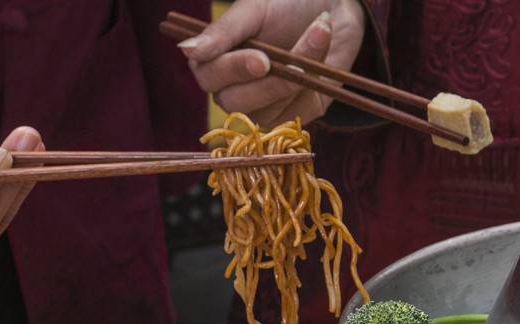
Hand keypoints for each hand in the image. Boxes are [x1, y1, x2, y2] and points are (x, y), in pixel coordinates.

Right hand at [179, 0, 366, 125]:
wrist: (334, 5)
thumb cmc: (288, 1)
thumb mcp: (255, 9)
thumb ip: (223, 31)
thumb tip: (186, 50)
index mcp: (217, 57)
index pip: (208, 77)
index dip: (233, 71)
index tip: (261, 59)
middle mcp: (235, 87)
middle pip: (235, 104)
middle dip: (269, 83)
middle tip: (294, 60)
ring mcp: (263, 105)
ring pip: (267, 113)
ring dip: (295, 78)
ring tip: (319, 32)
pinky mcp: (292, 113)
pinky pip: (294, 115)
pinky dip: (311, 86)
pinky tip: (321, 58)